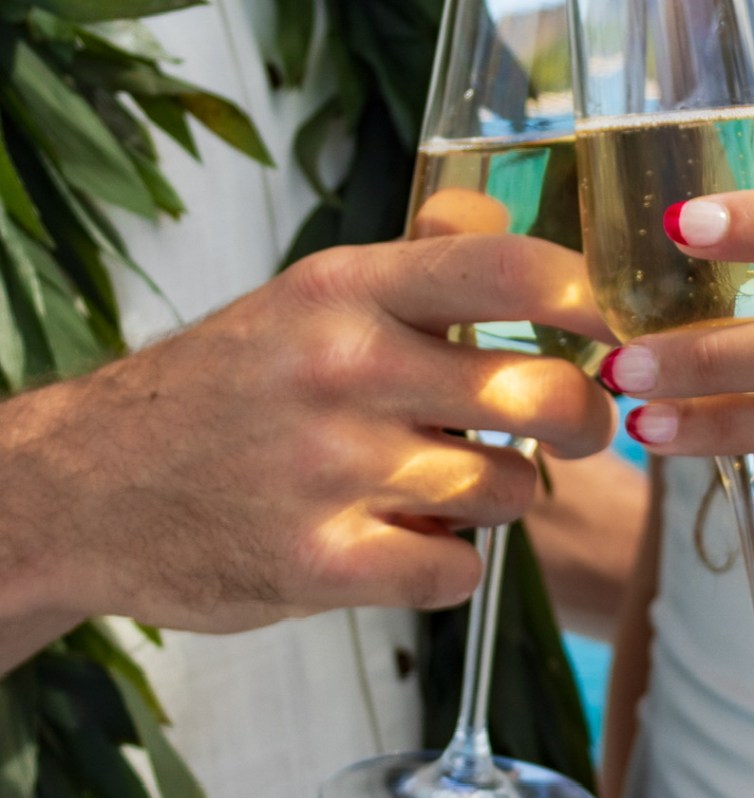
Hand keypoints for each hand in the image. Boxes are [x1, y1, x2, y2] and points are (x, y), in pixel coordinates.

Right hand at [0, 233, 615, 649]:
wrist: (89, 487)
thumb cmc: (229, 391)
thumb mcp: (309, 300)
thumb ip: (418, 268)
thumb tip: (516, 228)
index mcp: (346, 288)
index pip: (512, 269)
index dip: (593, 299)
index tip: (618, 329)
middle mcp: (342, 367)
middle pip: (546, 395)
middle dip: (582, 422)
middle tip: (570, 431)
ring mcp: (330, 469)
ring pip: (511, 489)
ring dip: (499, 497)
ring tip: (441, 486)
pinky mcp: (319, 562)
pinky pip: (459, 569)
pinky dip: (448, 564)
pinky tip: (403, 543)